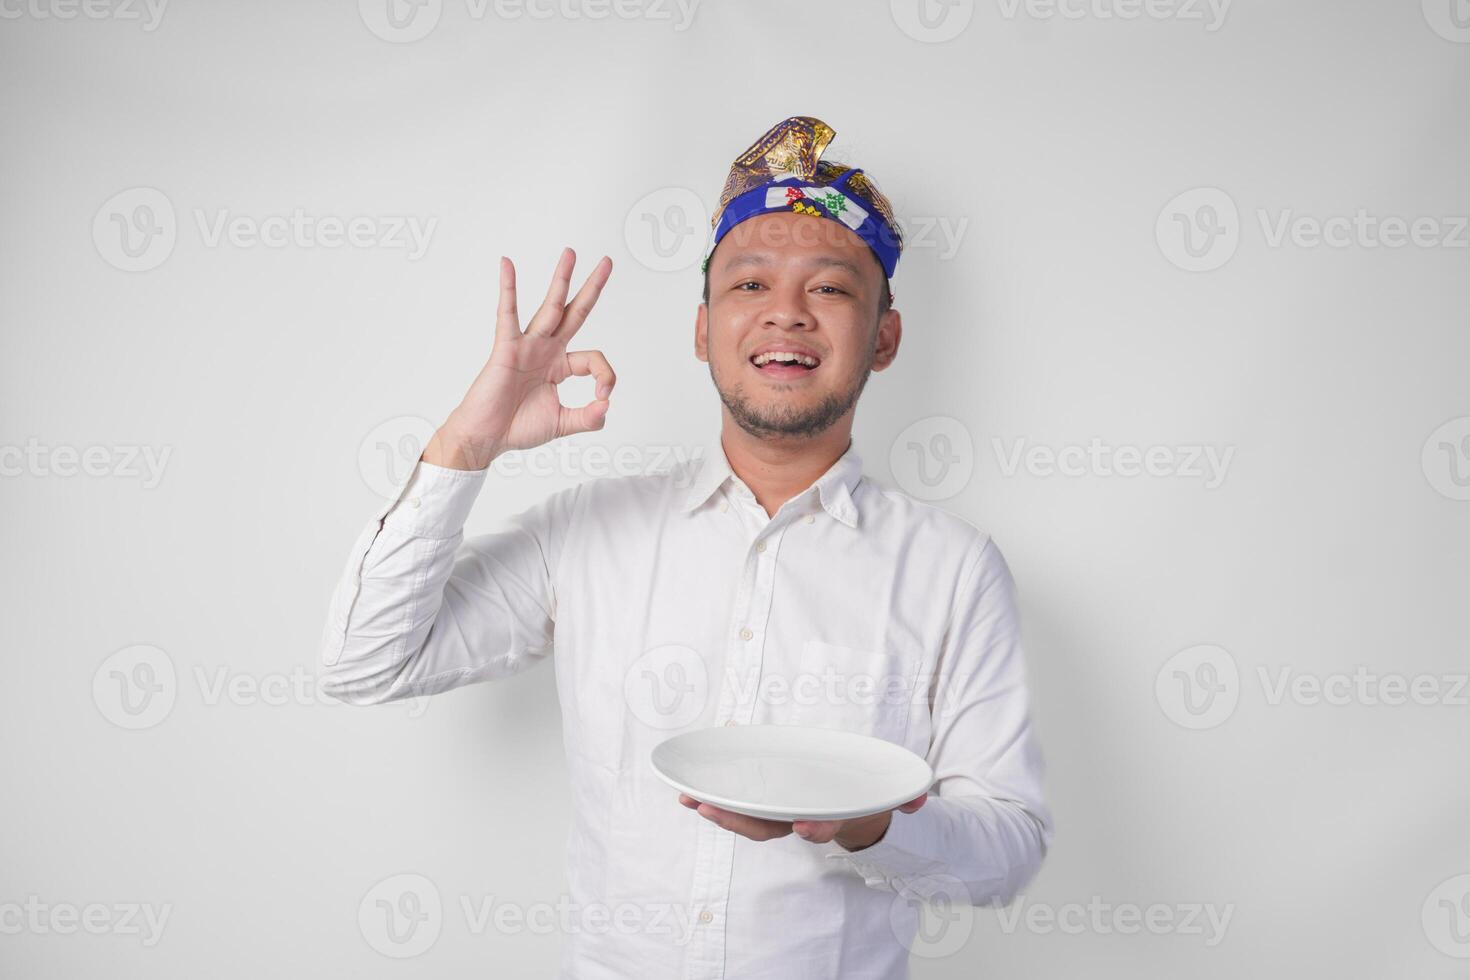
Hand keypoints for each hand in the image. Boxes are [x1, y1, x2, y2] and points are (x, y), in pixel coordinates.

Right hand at [423, 248, 616, 469]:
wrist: (486, 437)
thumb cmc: (517, 427)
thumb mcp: (563, 423)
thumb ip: (589, 417)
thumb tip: (607, 406)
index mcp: (560, 365)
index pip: (594, 359)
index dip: (606, 376)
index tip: (603, 397)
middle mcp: (546, 350)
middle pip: (575, 312)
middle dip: (592, 287)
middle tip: (606, 262)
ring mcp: (527, 346)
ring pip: (550, 307)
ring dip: (561, 279)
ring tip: (571, 253)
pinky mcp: (506, 347)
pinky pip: (508, 314)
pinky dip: (508, 289)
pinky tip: (507, 264)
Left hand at [677, 793, 928, 850]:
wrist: (852, 813)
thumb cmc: (862, 798)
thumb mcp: (886, 796)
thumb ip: (904, 798)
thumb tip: (920, 802)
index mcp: (828, 817)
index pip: (819, 827)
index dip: (813, 829)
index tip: (804, 827)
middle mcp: (800, 820)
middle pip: (766, 827)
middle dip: (737, 820)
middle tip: (708, 808)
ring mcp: (779, 815)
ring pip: (746, 820)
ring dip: (716, 811)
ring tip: (687, 798)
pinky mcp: (765, 804)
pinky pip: (738, 805)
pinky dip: (714, 798)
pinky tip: (690, 787)